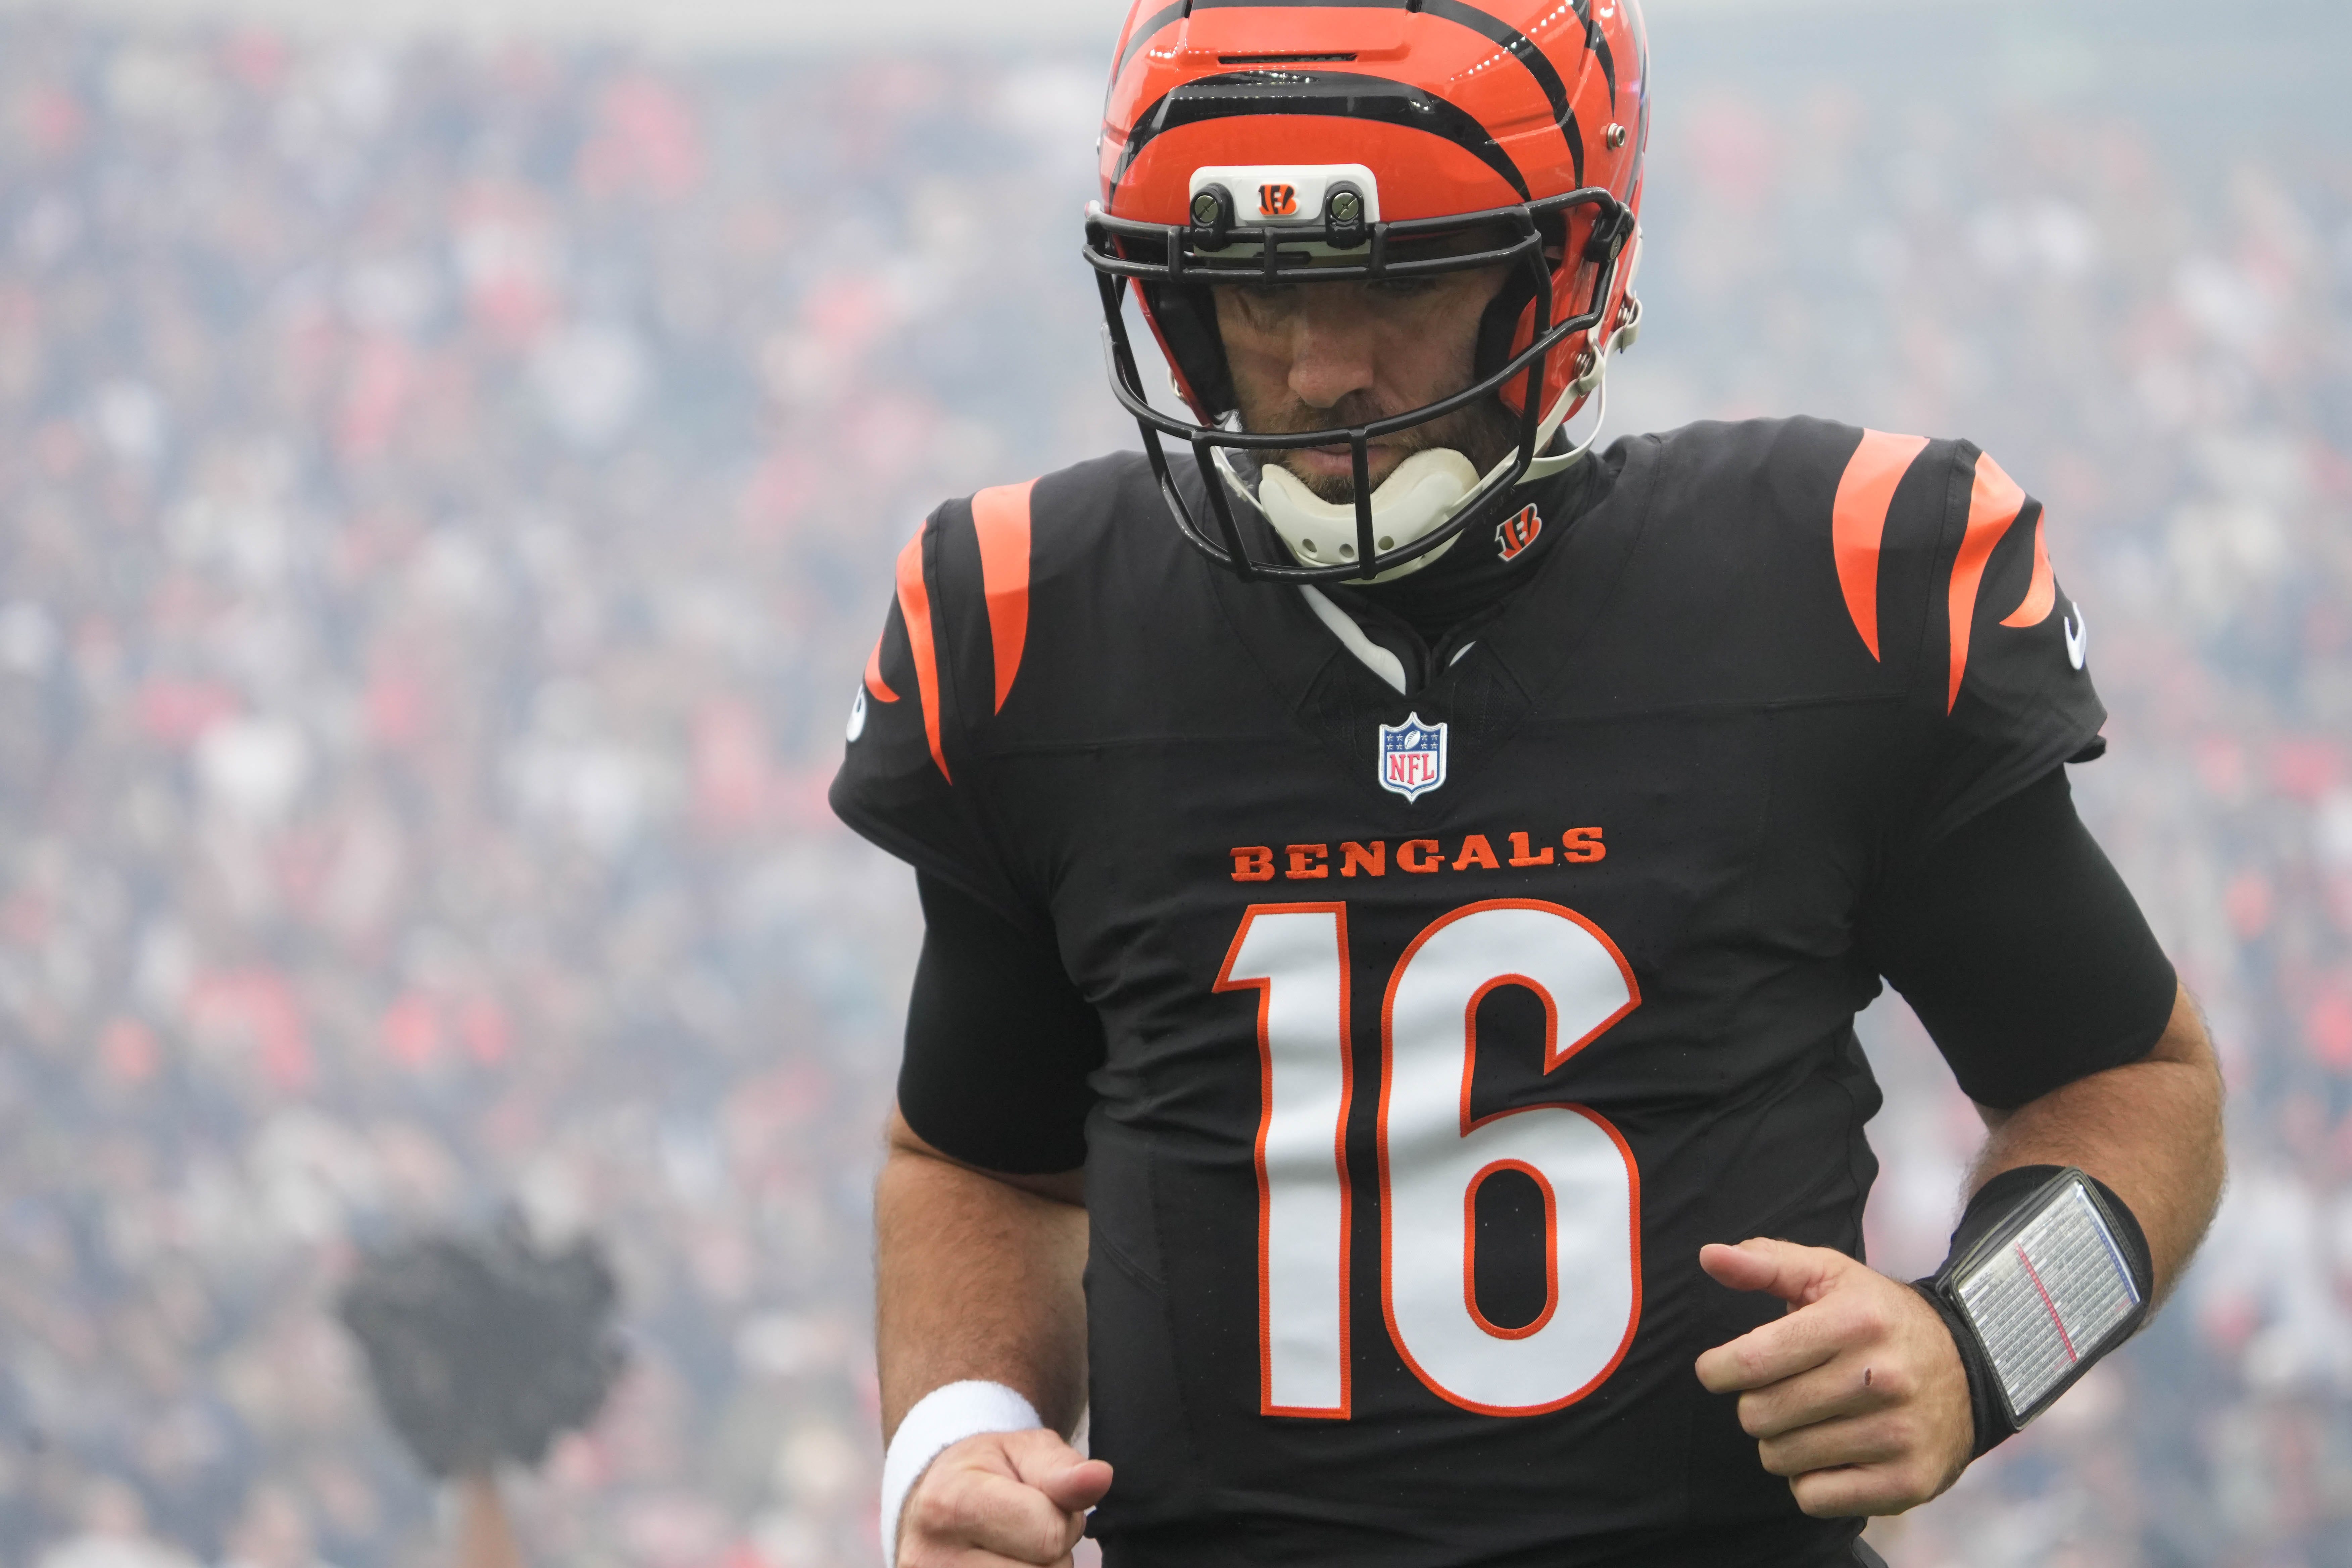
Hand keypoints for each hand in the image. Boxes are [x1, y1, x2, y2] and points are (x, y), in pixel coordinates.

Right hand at [897, 1428, 1113, 1566]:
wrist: (930, 1507)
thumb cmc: (985, 1474)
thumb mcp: (1022, 1452)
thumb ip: (1061, 1468)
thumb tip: (1099, 1478)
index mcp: (950, 1502)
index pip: (1048, 1536)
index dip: (1063, 1520)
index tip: (1042, 1504)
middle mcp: (933, 1558)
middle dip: (1053, 1555)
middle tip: (1026, 1532)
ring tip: (1016, 1552)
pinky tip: (1009, 1566)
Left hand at [1692, 1238, 1973, 1516]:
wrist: (1970, 1369)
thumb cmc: (1880, 1319)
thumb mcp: (1829, 1275)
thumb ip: (1766, 1264)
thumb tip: (1710, 1255)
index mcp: (1855, 1321)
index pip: (1752, 1361)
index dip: (1718, 1370)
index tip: (1719, 1370)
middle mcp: (1879, 1378)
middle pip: (1760, 1414)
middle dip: (1755, 1404)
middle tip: (1782, 1392)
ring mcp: (1896, 1435)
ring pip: (1780, 1458)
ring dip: (1780, 1442)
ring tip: (1810, 1420)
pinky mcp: (1906, 1481)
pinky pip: (1813, 1497)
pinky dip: (1809, 1481)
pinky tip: (1832, 1453)